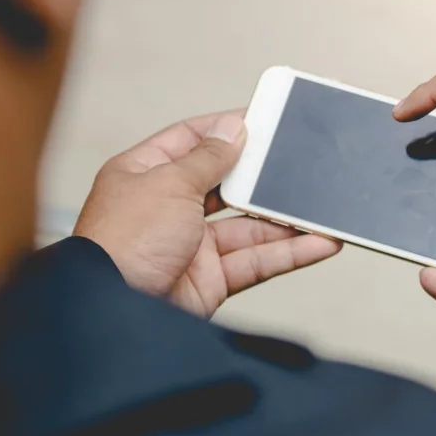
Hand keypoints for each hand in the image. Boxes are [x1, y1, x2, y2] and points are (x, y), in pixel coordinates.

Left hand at [73, 111, 341, 317]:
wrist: (112, 316)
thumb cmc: (122, 245)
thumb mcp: (169, 184)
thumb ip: (208, 157)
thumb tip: (233, 129)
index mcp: (144, 175)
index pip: (191, 140)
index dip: (227, 129)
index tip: (264, 119)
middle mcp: (166, 208)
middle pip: (226, 184)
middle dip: (263, 176)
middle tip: (300, 162)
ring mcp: (189, 246)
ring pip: (249, 226)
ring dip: (286, 220)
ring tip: (323, 209)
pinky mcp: (209, 280)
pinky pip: (256, 260)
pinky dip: (289, 253)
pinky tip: (319, 243)